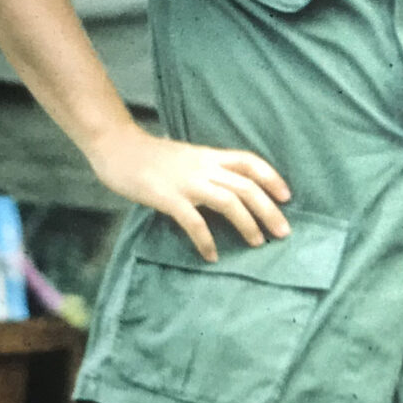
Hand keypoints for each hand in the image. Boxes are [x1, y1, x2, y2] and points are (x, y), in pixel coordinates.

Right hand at [87, 122, 291, 261]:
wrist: (116, 146)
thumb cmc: (150, 156)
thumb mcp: (187, 156)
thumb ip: (207, 168)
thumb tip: (228, 188)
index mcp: (209, 156)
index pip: (249, 162)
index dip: (271, 177)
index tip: (287, 196)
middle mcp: (203, 167)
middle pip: (246, 186)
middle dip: (269, 210)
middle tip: (284, 232)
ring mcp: (186, 182)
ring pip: (228, 201)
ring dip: (247, 224)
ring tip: (259, 243)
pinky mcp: (167, 197)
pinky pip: (193, 221)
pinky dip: (206, 240)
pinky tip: (212, 255)